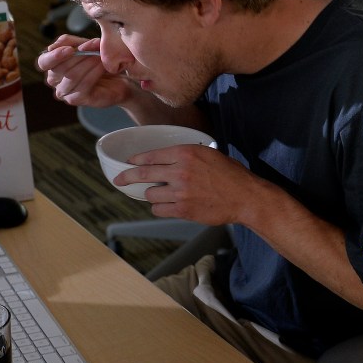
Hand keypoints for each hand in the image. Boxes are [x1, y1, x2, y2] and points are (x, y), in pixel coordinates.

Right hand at [37, 35, 135, 109]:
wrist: (119, 78)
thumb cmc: (98, 60)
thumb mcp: (84, 45)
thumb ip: (73, 42)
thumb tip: (66, 46)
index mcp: (52, 65)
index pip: (43, 61)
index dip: (54, 56)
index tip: (70, 50)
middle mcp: (54, 81)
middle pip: (59, 68)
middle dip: (79, 56)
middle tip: (96, 47)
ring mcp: (64, 92)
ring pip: (72, 76)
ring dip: (88, 63)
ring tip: (101, 55)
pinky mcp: (76, 100)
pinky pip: (83, 85)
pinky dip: (94, 73)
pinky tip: (103, 66)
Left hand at [122, 143, 266, 225]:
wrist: (244, 196)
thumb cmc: (230, 175)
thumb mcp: (208, 154)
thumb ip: (186, 156)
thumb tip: (166, 161)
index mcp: (185, 153)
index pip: (151, 156)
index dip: (135, 160)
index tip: (128, 163)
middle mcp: (180, 171)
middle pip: (143, 174)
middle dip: (126, 177)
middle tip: (119, 180)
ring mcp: (180, 192)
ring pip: (151, 194)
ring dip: (153, 195)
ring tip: (164, 194)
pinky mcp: (182, 210)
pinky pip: (159, 209)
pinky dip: (161, 208)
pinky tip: (169, 205)